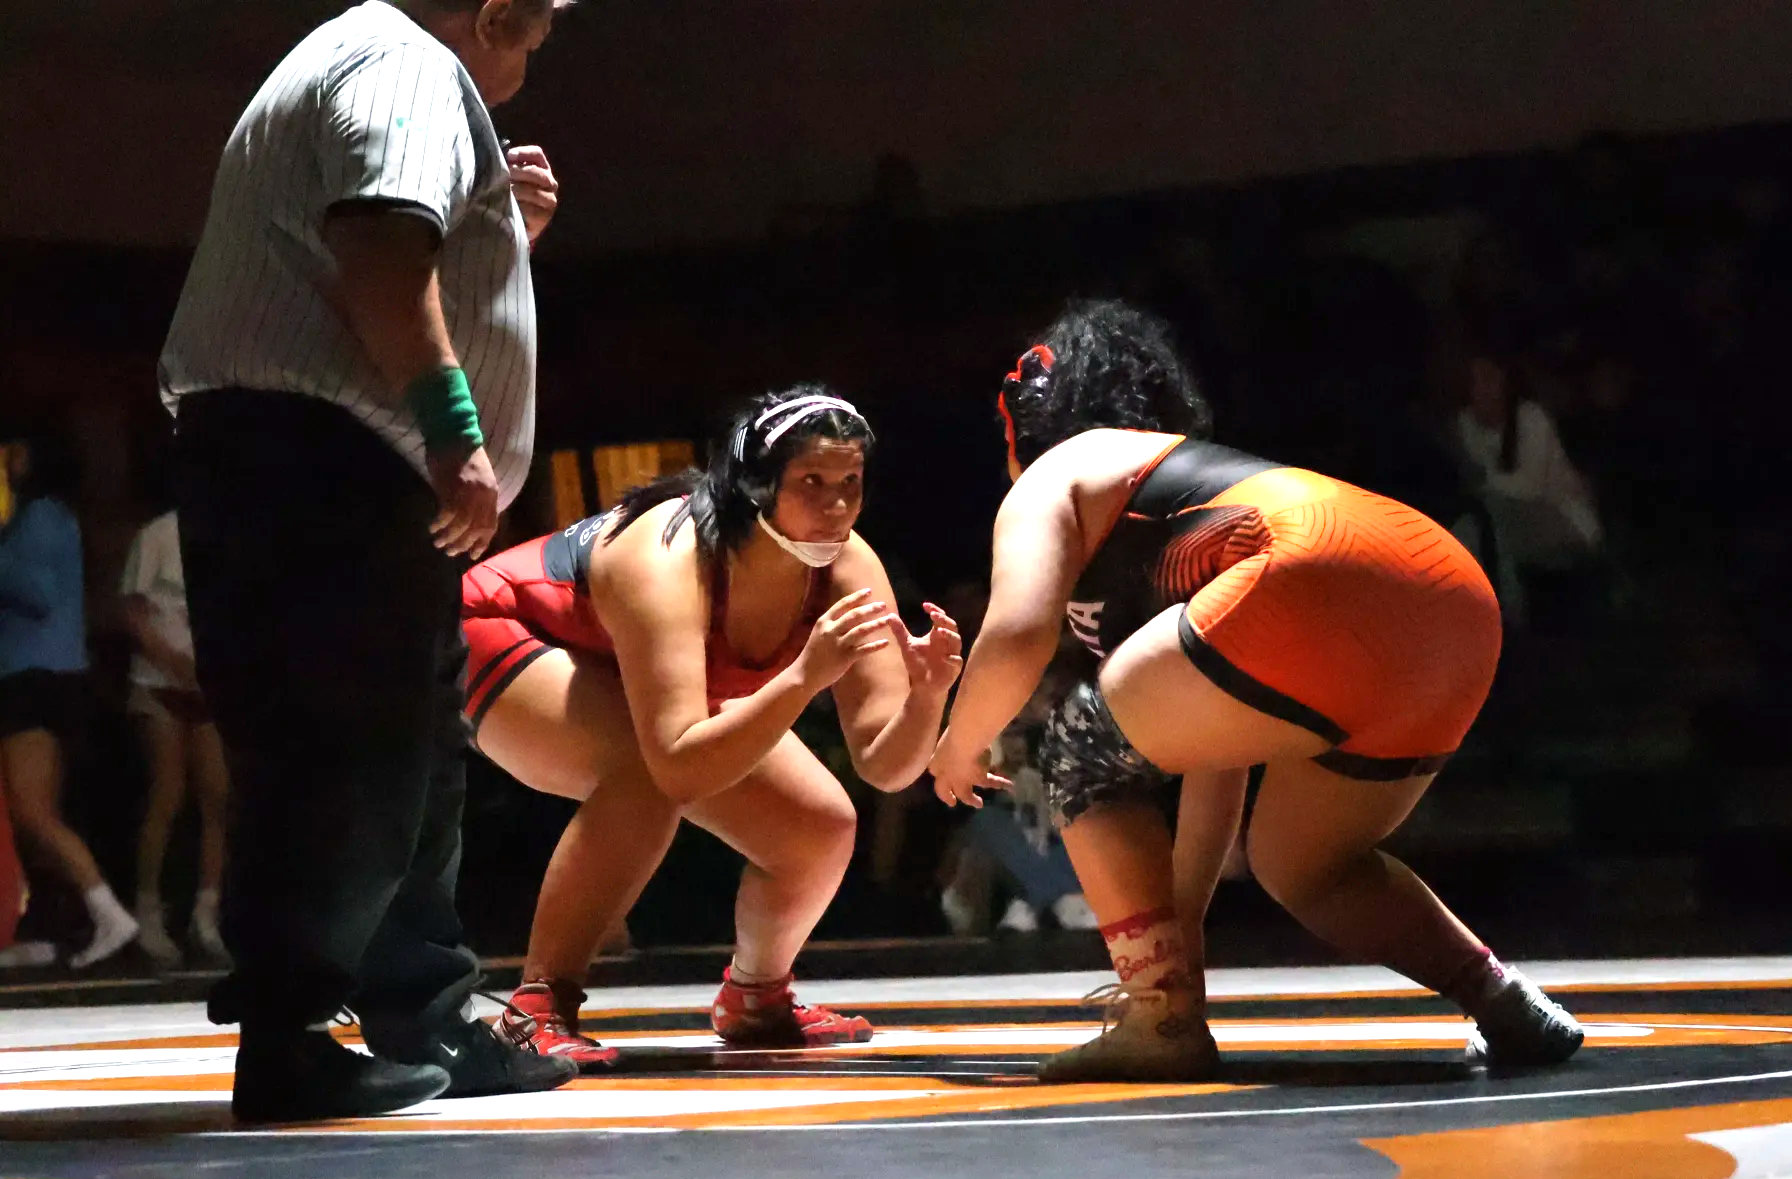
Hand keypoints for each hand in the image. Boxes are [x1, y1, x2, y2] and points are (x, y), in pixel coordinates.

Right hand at [426, 444, 499, 558]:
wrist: (455, 433)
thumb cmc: (464, 455)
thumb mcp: (480, 478)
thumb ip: (477, 498)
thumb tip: (469, 520)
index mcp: (492, 494)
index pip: (490, 525)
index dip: (481, 542)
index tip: (472, 554)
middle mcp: (483, 496)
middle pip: (475, 529)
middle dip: (462, 544)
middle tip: (450, 552)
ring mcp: (468, 493)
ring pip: (461, 525)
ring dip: (449, 537)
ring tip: (438, 543)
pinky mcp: (452, 488)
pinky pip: (447, 514)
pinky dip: (440, 524)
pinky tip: (432, 528)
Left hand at [507, 145, 558, 245]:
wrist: (513, 224)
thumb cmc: (509, 196)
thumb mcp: (509, 179)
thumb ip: (508, 167)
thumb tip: (496, 157)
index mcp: (541, 168)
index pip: (537, 154)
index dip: (523, 153)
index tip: (508, 156)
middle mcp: (550, 183)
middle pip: (536, 172)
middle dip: (517, 172)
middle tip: (501, 175)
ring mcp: (550, 200)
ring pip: (534, 191)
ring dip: (516, 190)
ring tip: (502, 191)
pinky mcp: (544, 216)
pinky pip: (532, 209)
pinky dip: (519, 207)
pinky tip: (509, 206)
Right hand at [795, 588, 895, 690]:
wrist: (805, 674)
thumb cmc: (813, 653)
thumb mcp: (819, 633)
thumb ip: (832, 623)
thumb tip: (848, 612)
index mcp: (824, 621)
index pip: (842, 604)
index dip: (857, 597)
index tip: (869, 591)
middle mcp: (831, 630)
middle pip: (854, 615)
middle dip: (870, 608)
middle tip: (883, 605)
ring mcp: (838, 644)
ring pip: (861, 630)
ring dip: (876, 624)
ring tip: (888, 620)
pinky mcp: (845, 658)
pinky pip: (864, 649)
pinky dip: (876, 645)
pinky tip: (886, 642)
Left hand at [885, 601, 962, 699]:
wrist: (923, 686)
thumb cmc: (918, 664)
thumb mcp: (907, 646)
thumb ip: (900, 631)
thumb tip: (890, 615)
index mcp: (937, 635)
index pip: (940, 618)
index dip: (935, 610)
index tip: (925, 605)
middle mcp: (947, 642)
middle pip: (951, 626)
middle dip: (943, 620)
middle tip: (934, 615)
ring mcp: (952, 654)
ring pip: (956, 641)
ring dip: (949, 635)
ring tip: (939, 631)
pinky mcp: (954, 668)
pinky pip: (957, 661)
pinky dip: (952, 658)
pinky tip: (944, 657)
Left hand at [928, 730, 1011, 809]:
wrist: (965, 744)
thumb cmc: (952, 738)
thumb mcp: (945, 741)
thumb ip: (948, 746)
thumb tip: (954, 742)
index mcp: (937, 766)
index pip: (935, 773)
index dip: (937, 772)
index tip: (938, 775)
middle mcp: (948, 778)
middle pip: (947, 790)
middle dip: (951, 798)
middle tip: (954, 803)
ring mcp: (964, 781)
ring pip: (968, 795)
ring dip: (973, 800)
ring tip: (979, 805)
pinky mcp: (979, 779)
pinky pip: (991, 782)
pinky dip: (1001, 783)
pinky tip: (1009, 786)